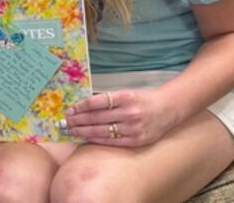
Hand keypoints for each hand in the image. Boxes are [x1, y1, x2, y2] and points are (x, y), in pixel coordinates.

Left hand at [64, 88, 180, 147]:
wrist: (168, 108)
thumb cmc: (142, 98)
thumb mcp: (125, 93)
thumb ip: (106, 99)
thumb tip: (82, 106)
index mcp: (124, 97)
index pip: (95, 103)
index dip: (80, 107)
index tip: (69, 110)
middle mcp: (128, 112)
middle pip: (96, 117)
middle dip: (78, 120)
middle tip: (65, 122)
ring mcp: (133, 128)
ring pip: (102, 131)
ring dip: (84, 131)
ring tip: (72, 130)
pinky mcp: (136, 140)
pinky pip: (112, 141)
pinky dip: (97, 140)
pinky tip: (87, 138)